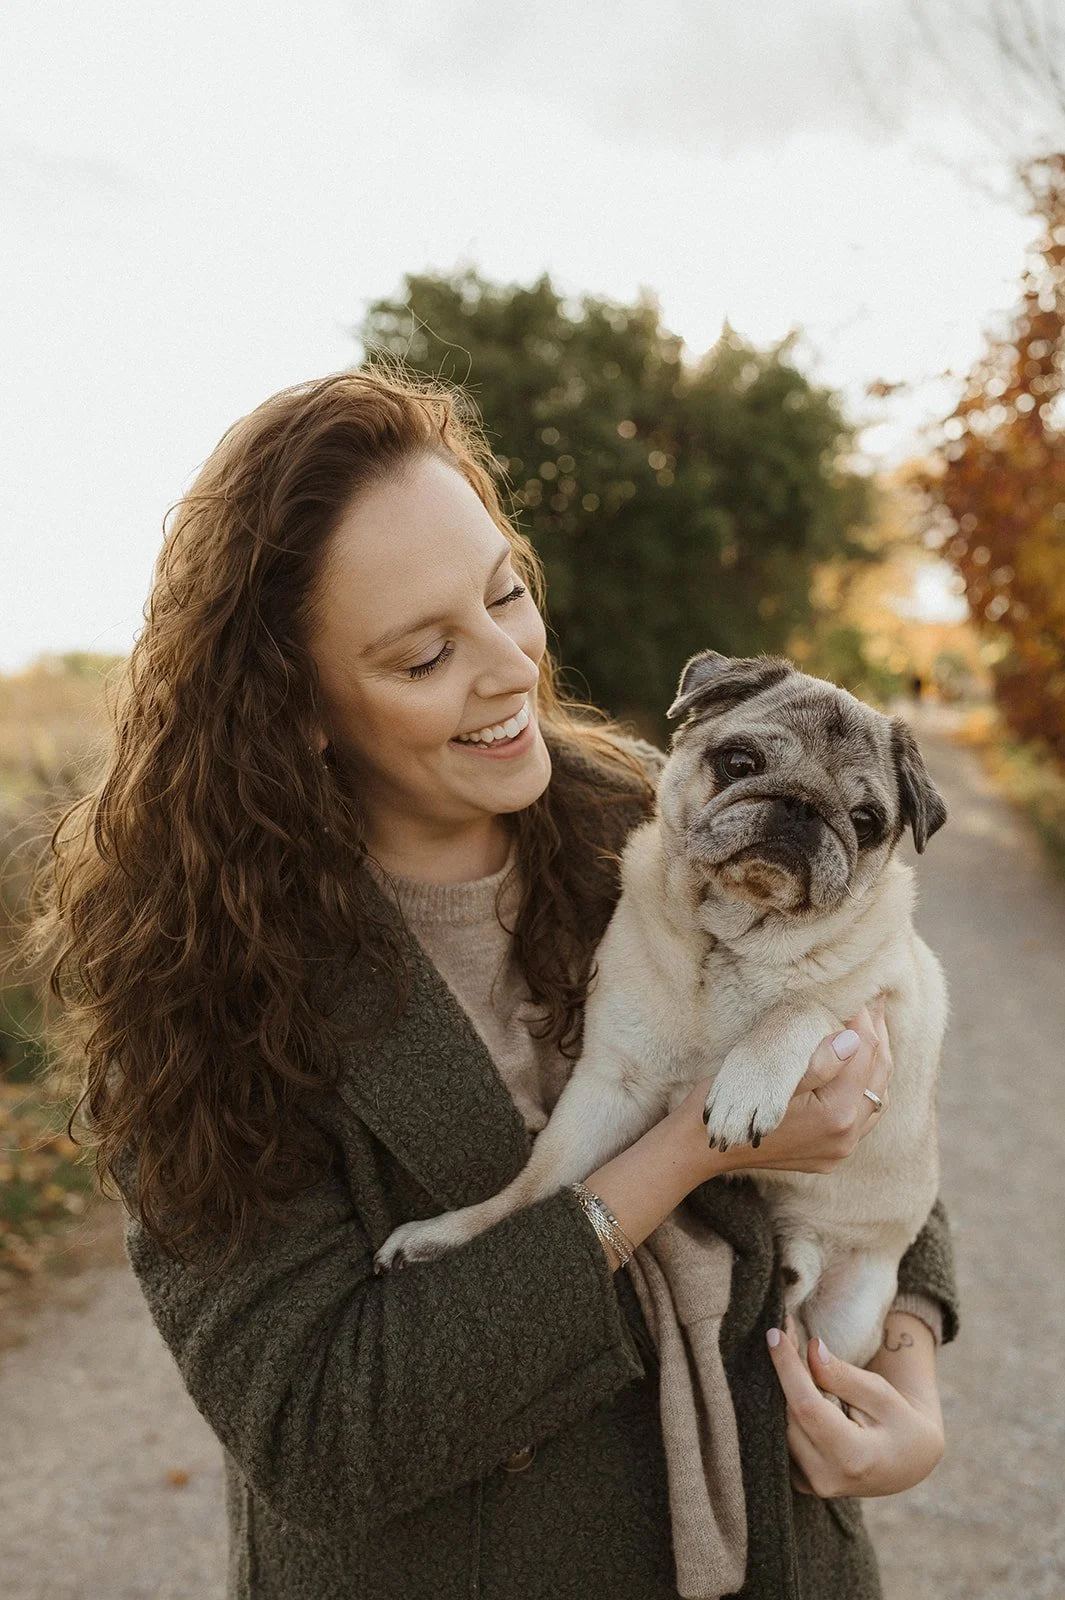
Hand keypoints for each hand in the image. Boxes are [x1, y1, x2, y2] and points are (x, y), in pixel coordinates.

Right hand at [677, 994, 892, 1180]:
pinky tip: (859, 1070)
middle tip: (876, 1000)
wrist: (701, 1145)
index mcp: (834, 1115)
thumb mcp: (768, 1074)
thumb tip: (852, 1040)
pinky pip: (862, 1116)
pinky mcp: (830, 1153)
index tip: (859, 993)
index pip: (864, 1055)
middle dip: (877, 1035)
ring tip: (872, 1028)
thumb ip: (817, 1063)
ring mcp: (839, 1149)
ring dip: (875, 1062)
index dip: (863, 1020)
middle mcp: (844, 1137)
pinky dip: (865, 1088)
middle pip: (877, 1076)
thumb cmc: (729, 1102)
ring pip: (875, 1097)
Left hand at [766, 1316, 943, 1496]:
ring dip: (782, 1389)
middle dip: (784, 1372)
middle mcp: (827, 1478)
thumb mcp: (881, 1394)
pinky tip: (794, 1386)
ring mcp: (811, 1485)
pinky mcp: (801, 1482)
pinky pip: (782, 1439)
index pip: (806, 1406)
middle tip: (786, 1334)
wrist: (908, 1462)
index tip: (774, 1334)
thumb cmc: (899, 1424)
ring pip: (781, 1426)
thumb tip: (811, 1348)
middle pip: (789, 1415)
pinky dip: (785, 1410)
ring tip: (792, 1355)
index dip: (787, 1368)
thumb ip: (843, 1375)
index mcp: (853, 1458)